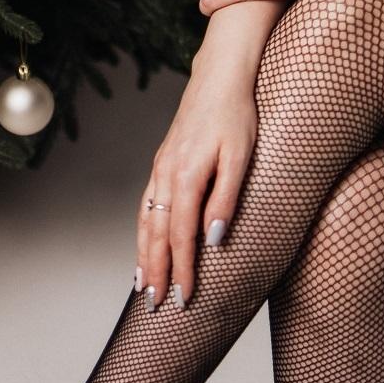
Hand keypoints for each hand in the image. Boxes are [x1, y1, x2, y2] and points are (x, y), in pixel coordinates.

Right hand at [136, 68, 257, 313]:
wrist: (218, 78)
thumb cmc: (236, 115)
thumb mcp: (241, 156)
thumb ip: (226, 198)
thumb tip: (213, 239)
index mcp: (187, 176)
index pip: (182, 235)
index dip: (182, 269)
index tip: (184, 297)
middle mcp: (167, 175)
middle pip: (156, 233)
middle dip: (155, 270)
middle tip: (154, 304)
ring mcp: (160, 169)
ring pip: (145, 221)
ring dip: (143, 255)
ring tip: (141, 285)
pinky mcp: (161, 164)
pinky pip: (145, 205)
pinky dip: (142, 231)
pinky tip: (143, 244)